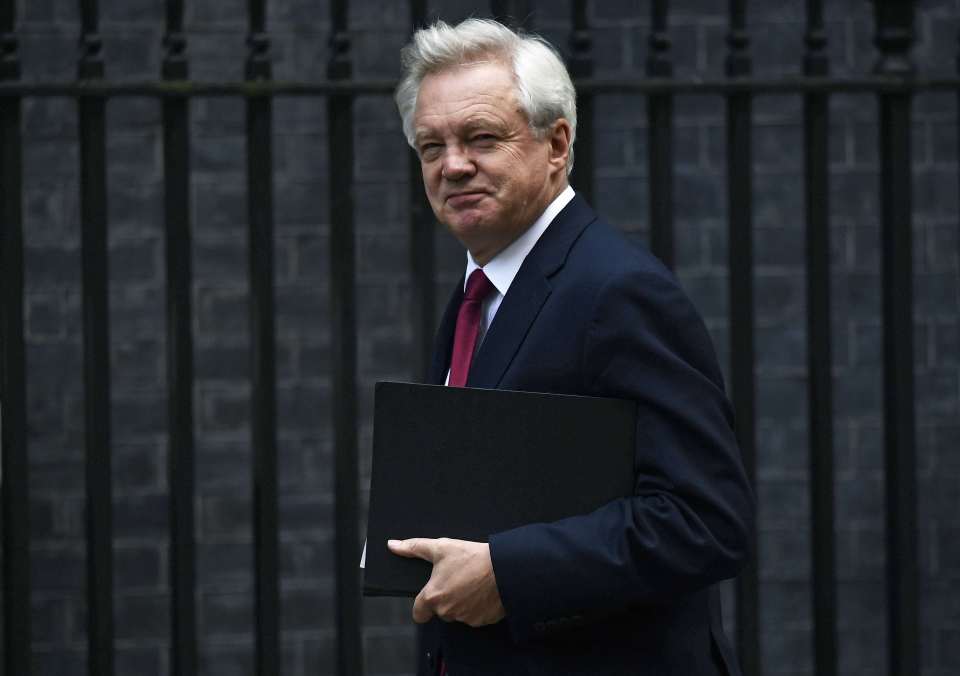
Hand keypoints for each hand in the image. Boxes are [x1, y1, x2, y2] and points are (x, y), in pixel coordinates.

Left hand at [388, 537, 505, 626]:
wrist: (505, 568)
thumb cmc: (473, 557)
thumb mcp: (441, 547)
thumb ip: (414, 547)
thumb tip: (393, 545)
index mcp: (433, 596)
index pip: (418, 614)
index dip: (422, 606)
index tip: (429, 597)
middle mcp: (447, 611)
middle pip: (440, 611)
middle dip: (446, 599)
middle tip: (457, 580)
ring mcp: (465, 618)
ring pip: (458, 614)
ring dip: (462, 603)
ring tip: (472, 583)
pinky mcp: (482, 622)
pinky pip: (475, 617)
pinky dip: (478, 607)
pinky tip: (482, 592)